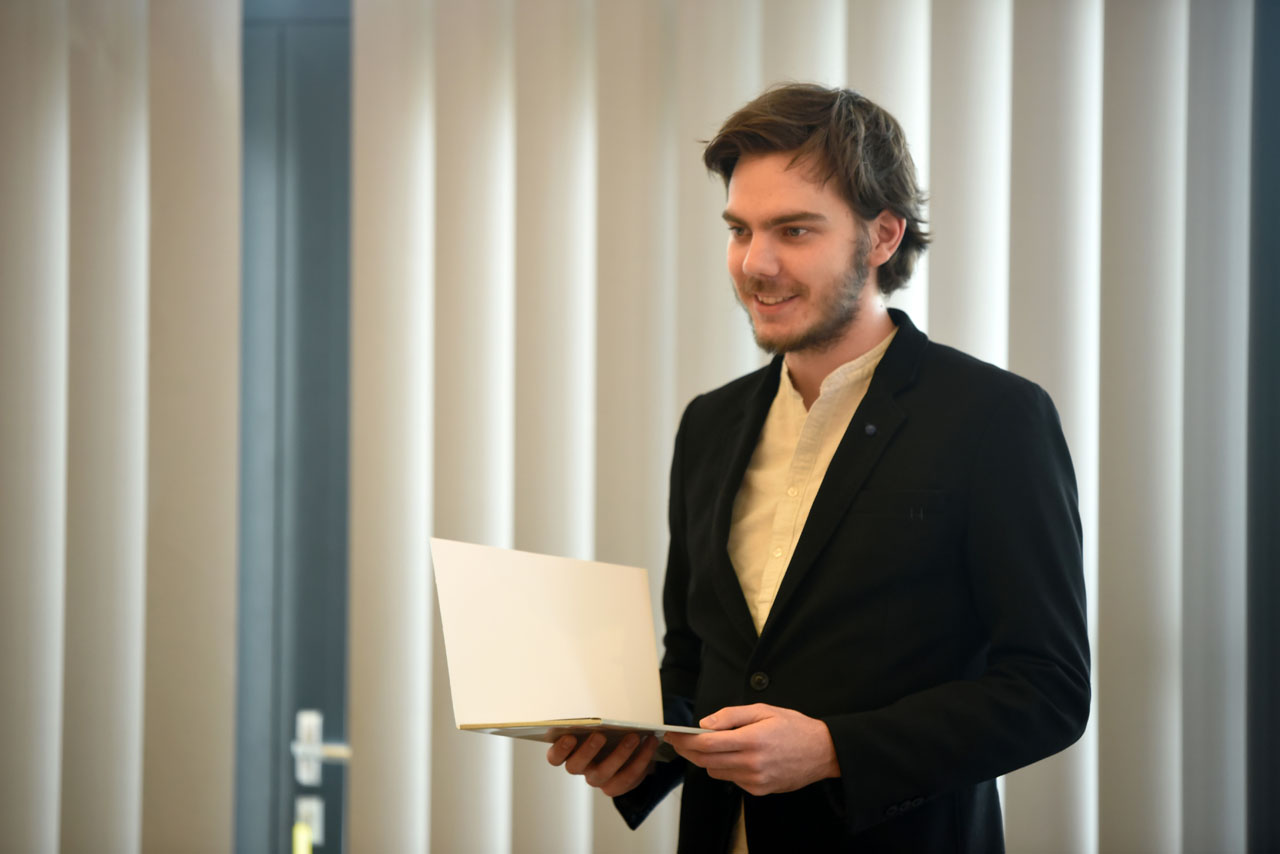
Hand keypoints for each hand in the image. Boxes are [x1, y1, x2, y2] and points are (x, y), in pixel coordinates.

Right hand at [546, 731, 660, 796]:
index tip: (569, 736)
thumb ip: (592, 721)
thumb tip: (599, 702)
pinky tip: (649, 743)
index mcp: (569, 752)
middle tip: (600, 735)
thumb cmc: (606, 732)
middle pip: (575, 766)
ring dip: (619, 754)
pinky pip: (627, 777)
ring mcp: (597, 778)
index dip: (559, 749)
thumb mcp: (596, 725)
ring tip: (633, 736)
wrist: (626, 751)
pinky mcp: (615, 786)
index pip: (555, 757)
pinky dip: (640, 759)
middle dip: (587, 751)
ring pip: (603, 773)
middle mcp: (580, 767)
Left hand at [662, 703, 839, 795]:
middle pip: (706, 761)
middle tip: (679, 741)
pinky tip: (734, 756)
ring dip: (706, 760)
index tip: (674, 734)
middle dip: (688, 750)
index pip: (707, 744)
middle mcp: (752, 763)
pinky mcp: (758, 790)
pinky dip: (725, 768)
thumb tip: (705, 724)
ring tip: (709, 746)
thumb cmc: (794, 727)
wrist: (823, 752)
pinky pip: (731, 780)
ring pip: (715, 772)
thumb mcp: (763, 710)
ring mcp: (755, 780)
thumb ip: (731, 715)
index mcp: (752, 740)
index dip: (686, 739)